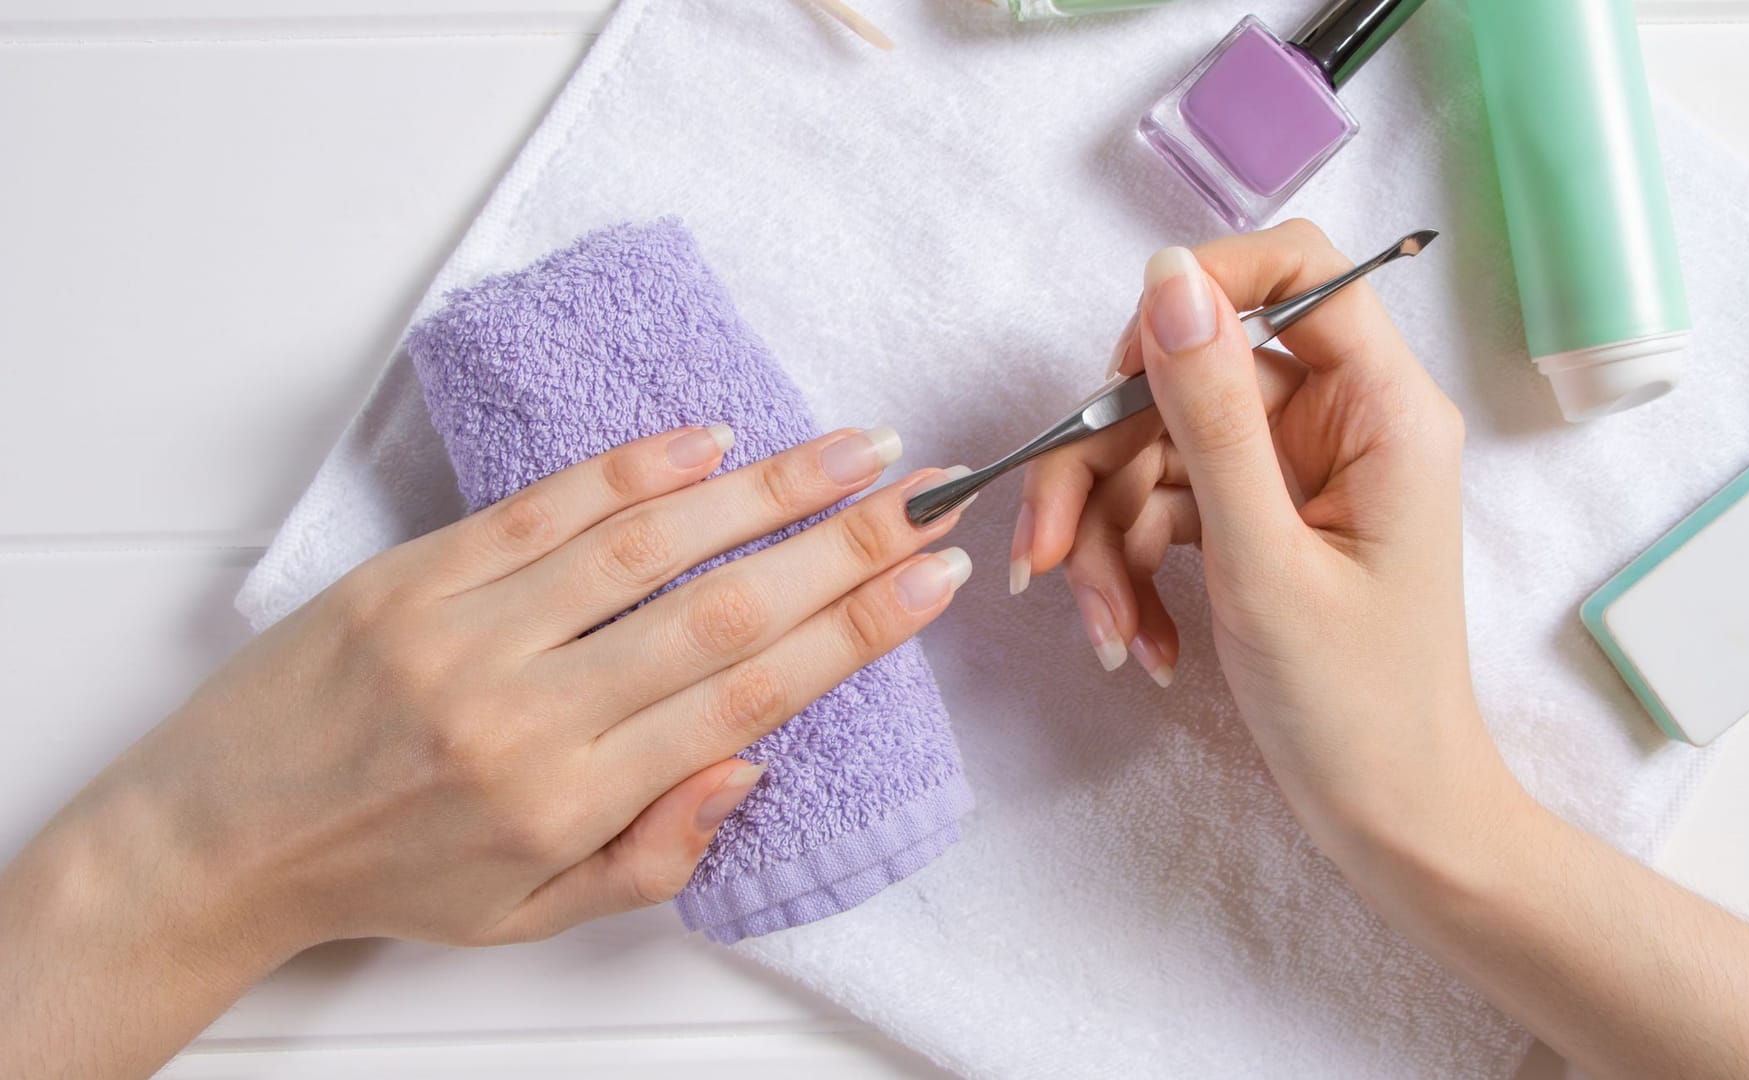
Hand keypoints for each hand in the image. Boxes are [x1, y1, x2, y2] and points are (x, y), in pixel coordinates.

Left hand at [1, 423, 970, 1076]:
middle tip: (926, 493)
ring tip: (849, 450)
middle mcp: (527, 709)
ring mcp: (466, 629)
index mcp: (568, 798)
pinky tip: (713, 441)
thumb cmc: (388, 876)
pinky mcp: (414, 573)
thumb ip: (653, 850)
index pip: (747, 694)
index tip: (932, 577)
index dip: (856, 628)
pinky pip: (544, 506)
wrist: (215, 840)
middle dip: (845, 544)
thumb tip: (747, 760)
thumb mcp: (533, 913)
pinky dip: (636, 468)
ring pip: (646, 542)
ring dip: (764, 489)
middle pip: (722, 609)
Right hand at [1013, 220, 1518, 852]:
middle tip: (1050, 556)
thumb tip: (1167, 275)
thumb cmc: (1357, 706)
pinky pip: (1169, 507)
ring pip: (1161, 451)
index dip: (1197, 292)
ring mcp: (1298, 474)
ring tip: (1110, 634)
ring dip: (1111, 541)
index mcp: (1382, 408)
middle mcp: (1341, 422)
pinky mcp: (1262, 521)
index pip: (1296, 269)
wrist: (1392, 823)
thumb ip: (1209, 412)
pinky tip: (1142, 645)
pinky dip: (1138, 570)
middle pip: (1190, 377)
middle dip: (1107, 469)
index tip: (1118, 369)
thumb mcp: (1263, 557)